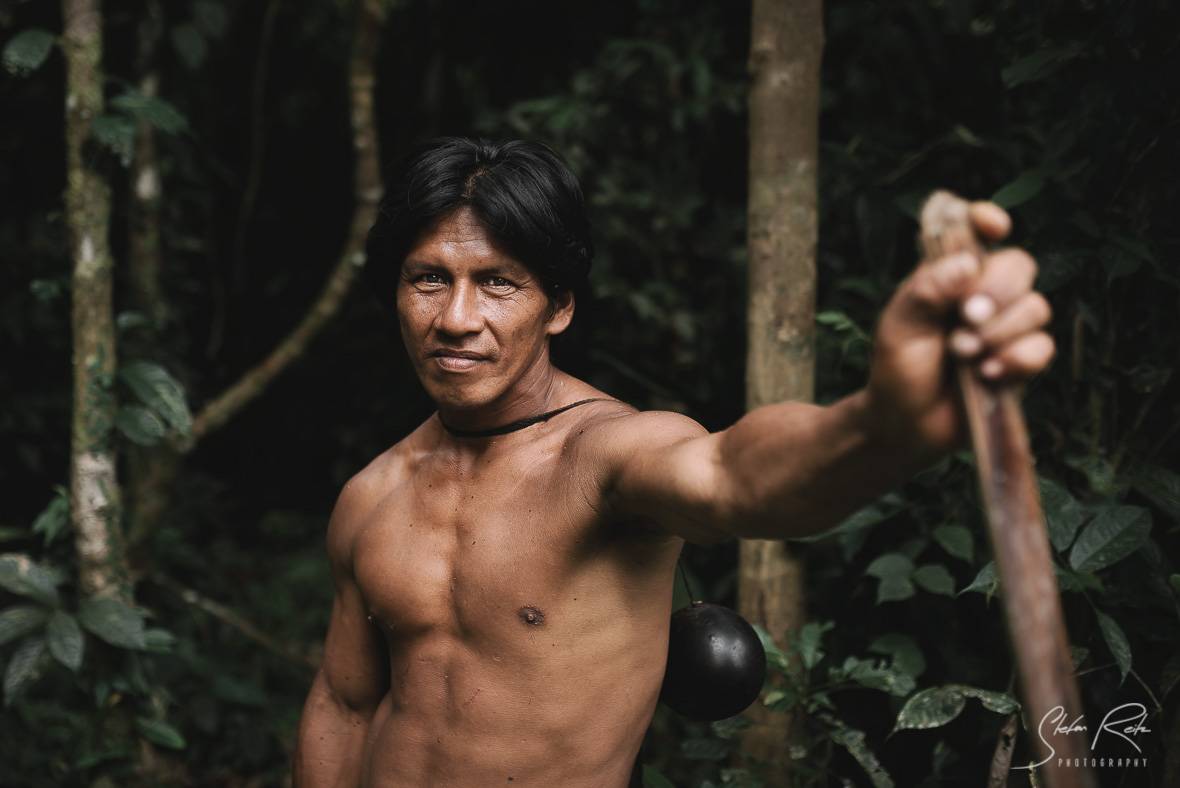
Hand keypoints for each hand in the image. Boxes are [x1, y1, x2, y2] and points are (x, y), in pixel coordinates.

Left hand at [864, 202, 1054, 457]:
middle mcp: (983, 295)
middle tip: (965, 319)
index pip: (978, 233)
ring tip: (964, 356)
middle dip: (996, 291)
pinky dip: (1016, 360)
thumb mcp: (899, 326)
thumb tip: (967, 264)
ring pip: (1036, 306)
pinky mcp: (1022, 362)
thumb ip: (927, 290)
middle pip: (1019, 265)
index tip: (994, 227)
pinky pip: (1041, 347)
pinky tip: (987, 375)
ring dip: (999, 332)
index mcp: (950, 276)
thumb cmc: (897, 371)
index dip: (989, 221)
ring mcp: (1006, 328)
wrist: (904, 424)